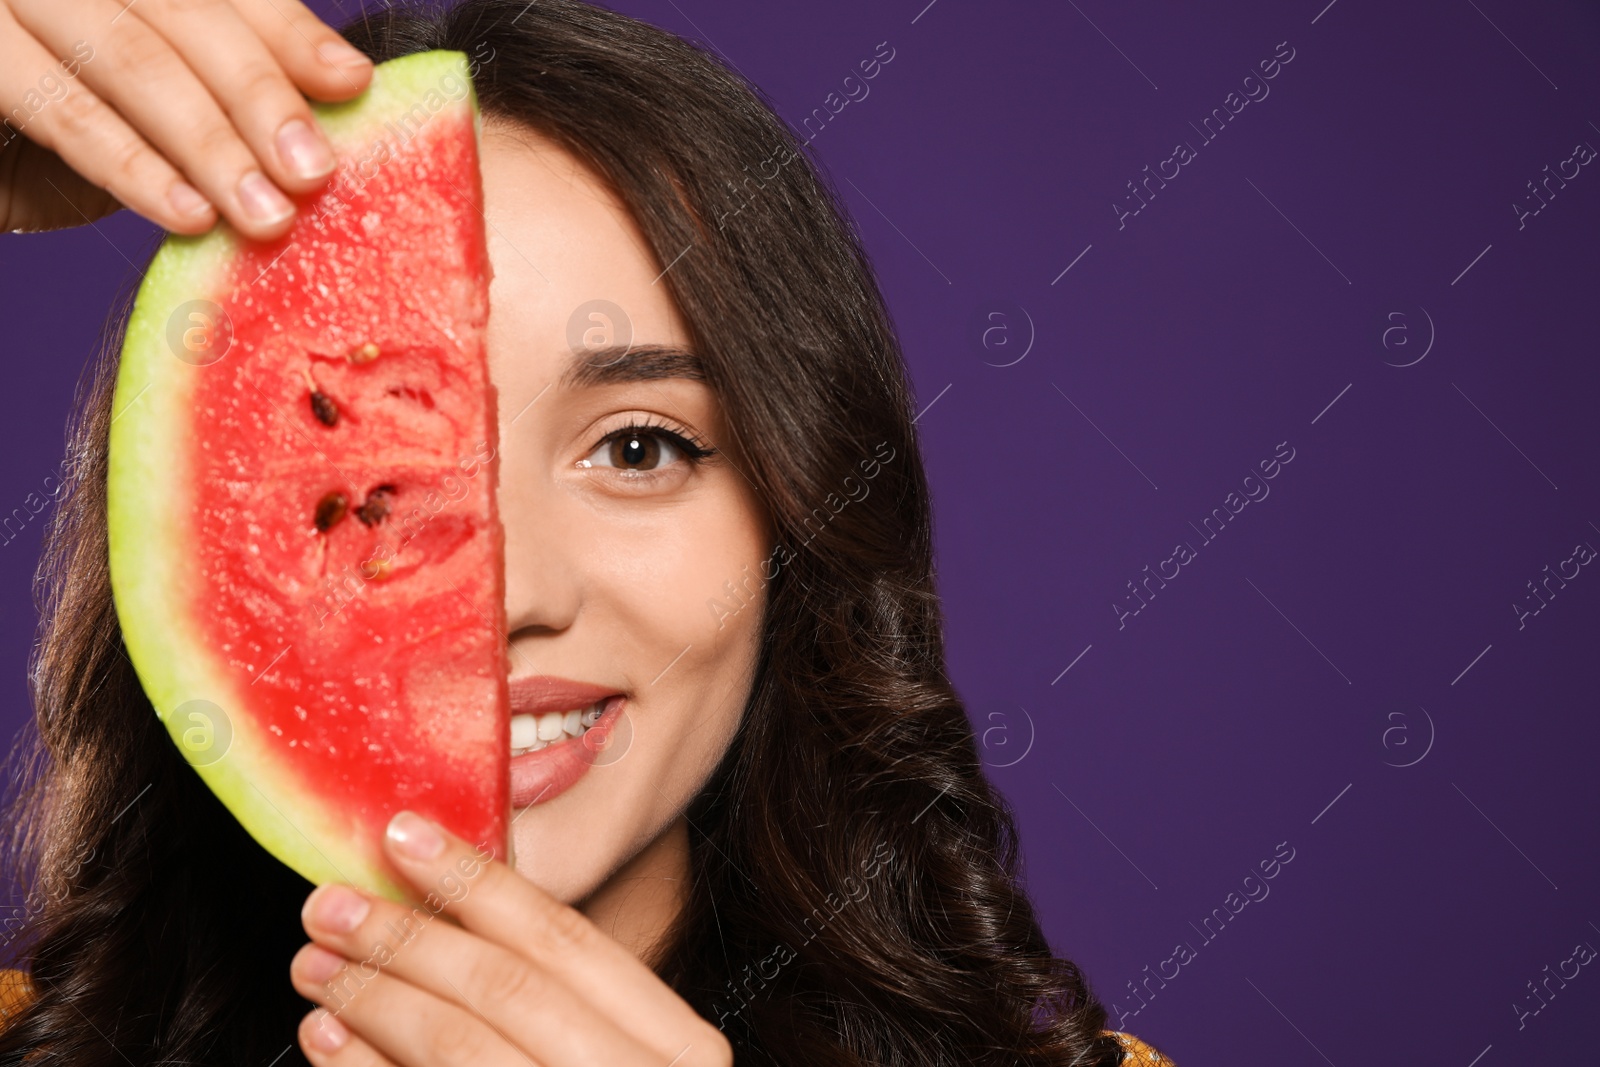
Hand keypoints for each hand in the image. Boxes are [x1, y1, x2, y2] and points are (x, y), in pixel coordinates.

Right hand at [0, 0, 371, 236]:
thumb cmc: (56, 131)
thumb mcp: (154, 108)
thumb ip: (226, 90)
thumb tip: (344, 93)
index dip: (287, 31)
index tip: (352, 83)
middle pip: (185, 13)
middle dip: (260, 97)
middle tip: (314, 171)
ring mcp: (12, 5)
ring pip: (130, 59)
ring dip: (210, 144)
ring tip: (266, 213)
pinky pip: (62, 109)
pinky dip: (132, 166)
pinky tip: (191, 214)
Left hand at [290, 811, 733, 1066]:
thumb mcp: (628, 1061)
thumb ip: (566, 1004)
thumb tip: (451, 909)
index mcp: (679, 1049)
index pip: (566, 942)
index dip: (477, 882)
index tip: (404, 835)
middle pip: (504, 989)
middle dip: (406, 937)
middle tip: (327, 903)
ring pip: (459, 1050)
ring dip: (374, 998)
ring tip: (314, 964)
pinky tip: (328, 1041)